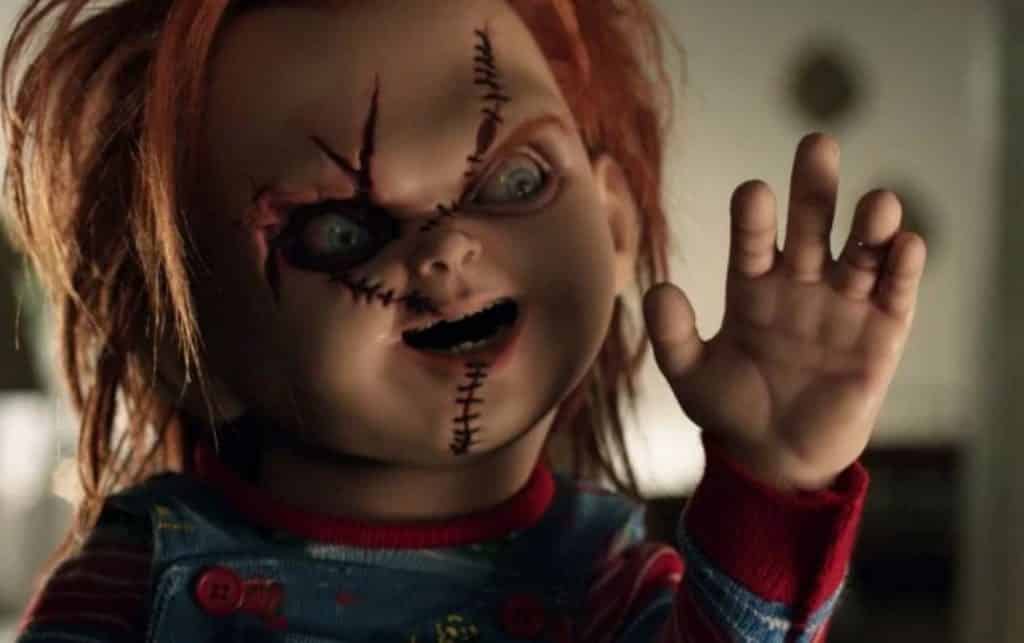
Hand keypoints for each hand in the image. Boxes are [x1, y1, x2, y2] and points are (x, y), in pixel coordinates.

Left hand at [642, 133, 926, 491]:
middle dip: (815, 188)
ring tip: (877, 203)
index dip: (754, 217)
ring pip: (860, 252)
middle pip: (810, 225)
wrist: (775, 458)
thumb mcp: (692, 376)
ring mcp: (842, 305)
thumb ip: (674, 336)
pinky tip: (906, 244)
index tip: (753, 192)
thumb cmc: (730, 411)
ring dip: (871, 225)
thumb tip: (658, 290)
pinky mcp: (881, 334)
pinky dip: (903, 268)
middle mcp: (799, 284)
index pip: (752, 239)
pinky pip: (895, 293)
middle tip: (818, 145)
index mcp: (751, 286)